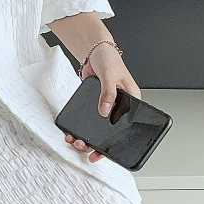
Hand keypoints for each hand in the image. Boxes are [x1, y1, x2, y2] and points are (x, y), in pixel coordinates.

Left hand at [63, 42, 141, 162]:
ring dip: (87, 137)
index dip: (117, 142)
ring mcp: (107, 106)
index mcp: (131, 102)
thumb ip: (108, 93)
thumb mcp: (110, 76)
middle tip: (85, 147)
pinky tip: (73, 132)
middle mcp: (120, 107)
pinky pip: (89, 120)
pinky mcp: (95, 104)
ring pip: (98, 128)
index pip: (127, 127)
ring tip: (76, 141)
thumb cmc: (109, 59)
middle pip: (111, 131)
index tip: (105, 152)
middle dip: (98, 143)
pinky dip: (81, 127)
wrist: (95, 51)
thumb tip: (104, 111)